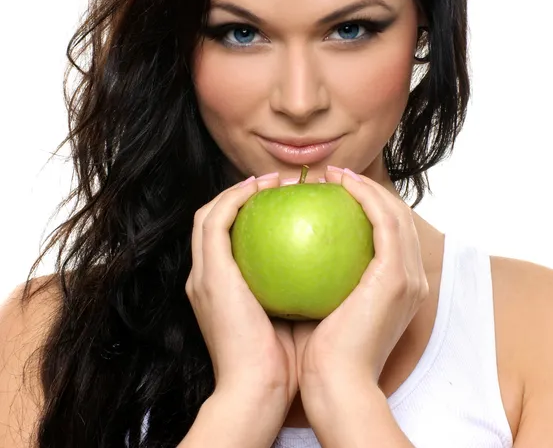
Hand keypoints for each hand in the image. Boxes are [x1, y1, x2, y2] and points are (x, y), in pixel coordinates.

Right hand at [185, 173, 296, 412]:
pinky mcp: (209, 273)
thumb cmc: (281, 364)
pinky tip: (266, 188)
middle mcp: (204, 277)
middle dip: (240, 194)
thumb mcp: (290, 319)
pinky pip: (218, 220)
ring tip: (272, 180)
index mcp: (220, 289)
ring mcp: (203, 274)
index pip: (227, 240)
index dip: (248, 214)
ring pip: (209, 213)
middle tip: (278, 183)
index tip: (284, 201)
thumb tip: (329, 265)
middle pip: (212, 219)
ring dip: (238, 189)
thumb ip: (298, 290)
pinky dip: (237, 198)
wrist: (257, 392)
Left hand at [293, 168, 429, 394]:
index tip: (335, 193)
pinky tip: (339, 184)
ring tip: (336, 174)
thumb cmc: (324, 354)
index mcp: (400, 288)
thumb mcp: (327, 309)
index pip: (391, 235)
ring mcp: (409, 276)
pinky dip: (364, 196)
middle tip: (336, 176)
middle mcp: (413, 279)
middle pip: (398, 217)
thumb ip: (326, 281)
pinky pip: (383, 220)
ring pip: (395, 211)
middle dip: (369, 190)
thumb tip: (299, 254)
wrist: (335, 385)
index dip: (368, 207)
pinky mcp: (396, 275)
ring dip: (366, 186)